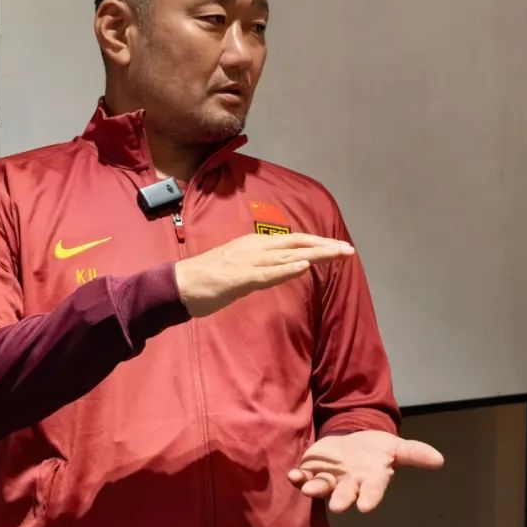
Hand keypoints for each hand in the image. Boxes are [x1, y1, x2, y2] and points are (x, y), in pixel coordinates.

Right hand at [174, 232, 353, 316]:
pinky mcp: (238, 278)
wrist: (177, 284)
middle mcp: (254, 248)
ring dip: (314, 255)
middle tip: (348, 250)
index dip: (317, 243)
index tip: (338, 248)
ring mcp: (247, 262)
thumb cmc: (207, 278)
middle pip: (297, 244)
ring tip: (337, 254)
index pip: (293, 241)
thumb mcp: (240, 267)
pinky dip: (286, 270)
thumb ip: (262, 266)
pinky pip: (266, 274)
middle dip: (324, 246)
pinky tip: (304, 267)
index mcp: (255, 244)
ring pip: (287, 256)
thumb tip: (282, 269)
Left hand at [287, 430, 444, 512]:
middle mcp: (350, 482)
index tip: (365, 506)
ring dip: (315, 488)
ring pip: (322, 486)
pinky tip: (293, 475)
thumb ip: (415, 453)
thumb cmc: (377, 449)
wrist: (355, 440)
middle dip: (341, 499)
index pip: (372, 490)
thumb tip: (440, 460)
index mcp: (371, 479)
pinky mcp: (314, 469)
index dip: (369, 497)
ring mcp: (330, 478)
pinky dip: (298, 477)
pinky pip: (304, 476)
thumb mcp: (396, 447)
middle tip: (337, 507)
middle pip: (345, 493)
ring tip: (308, 488)